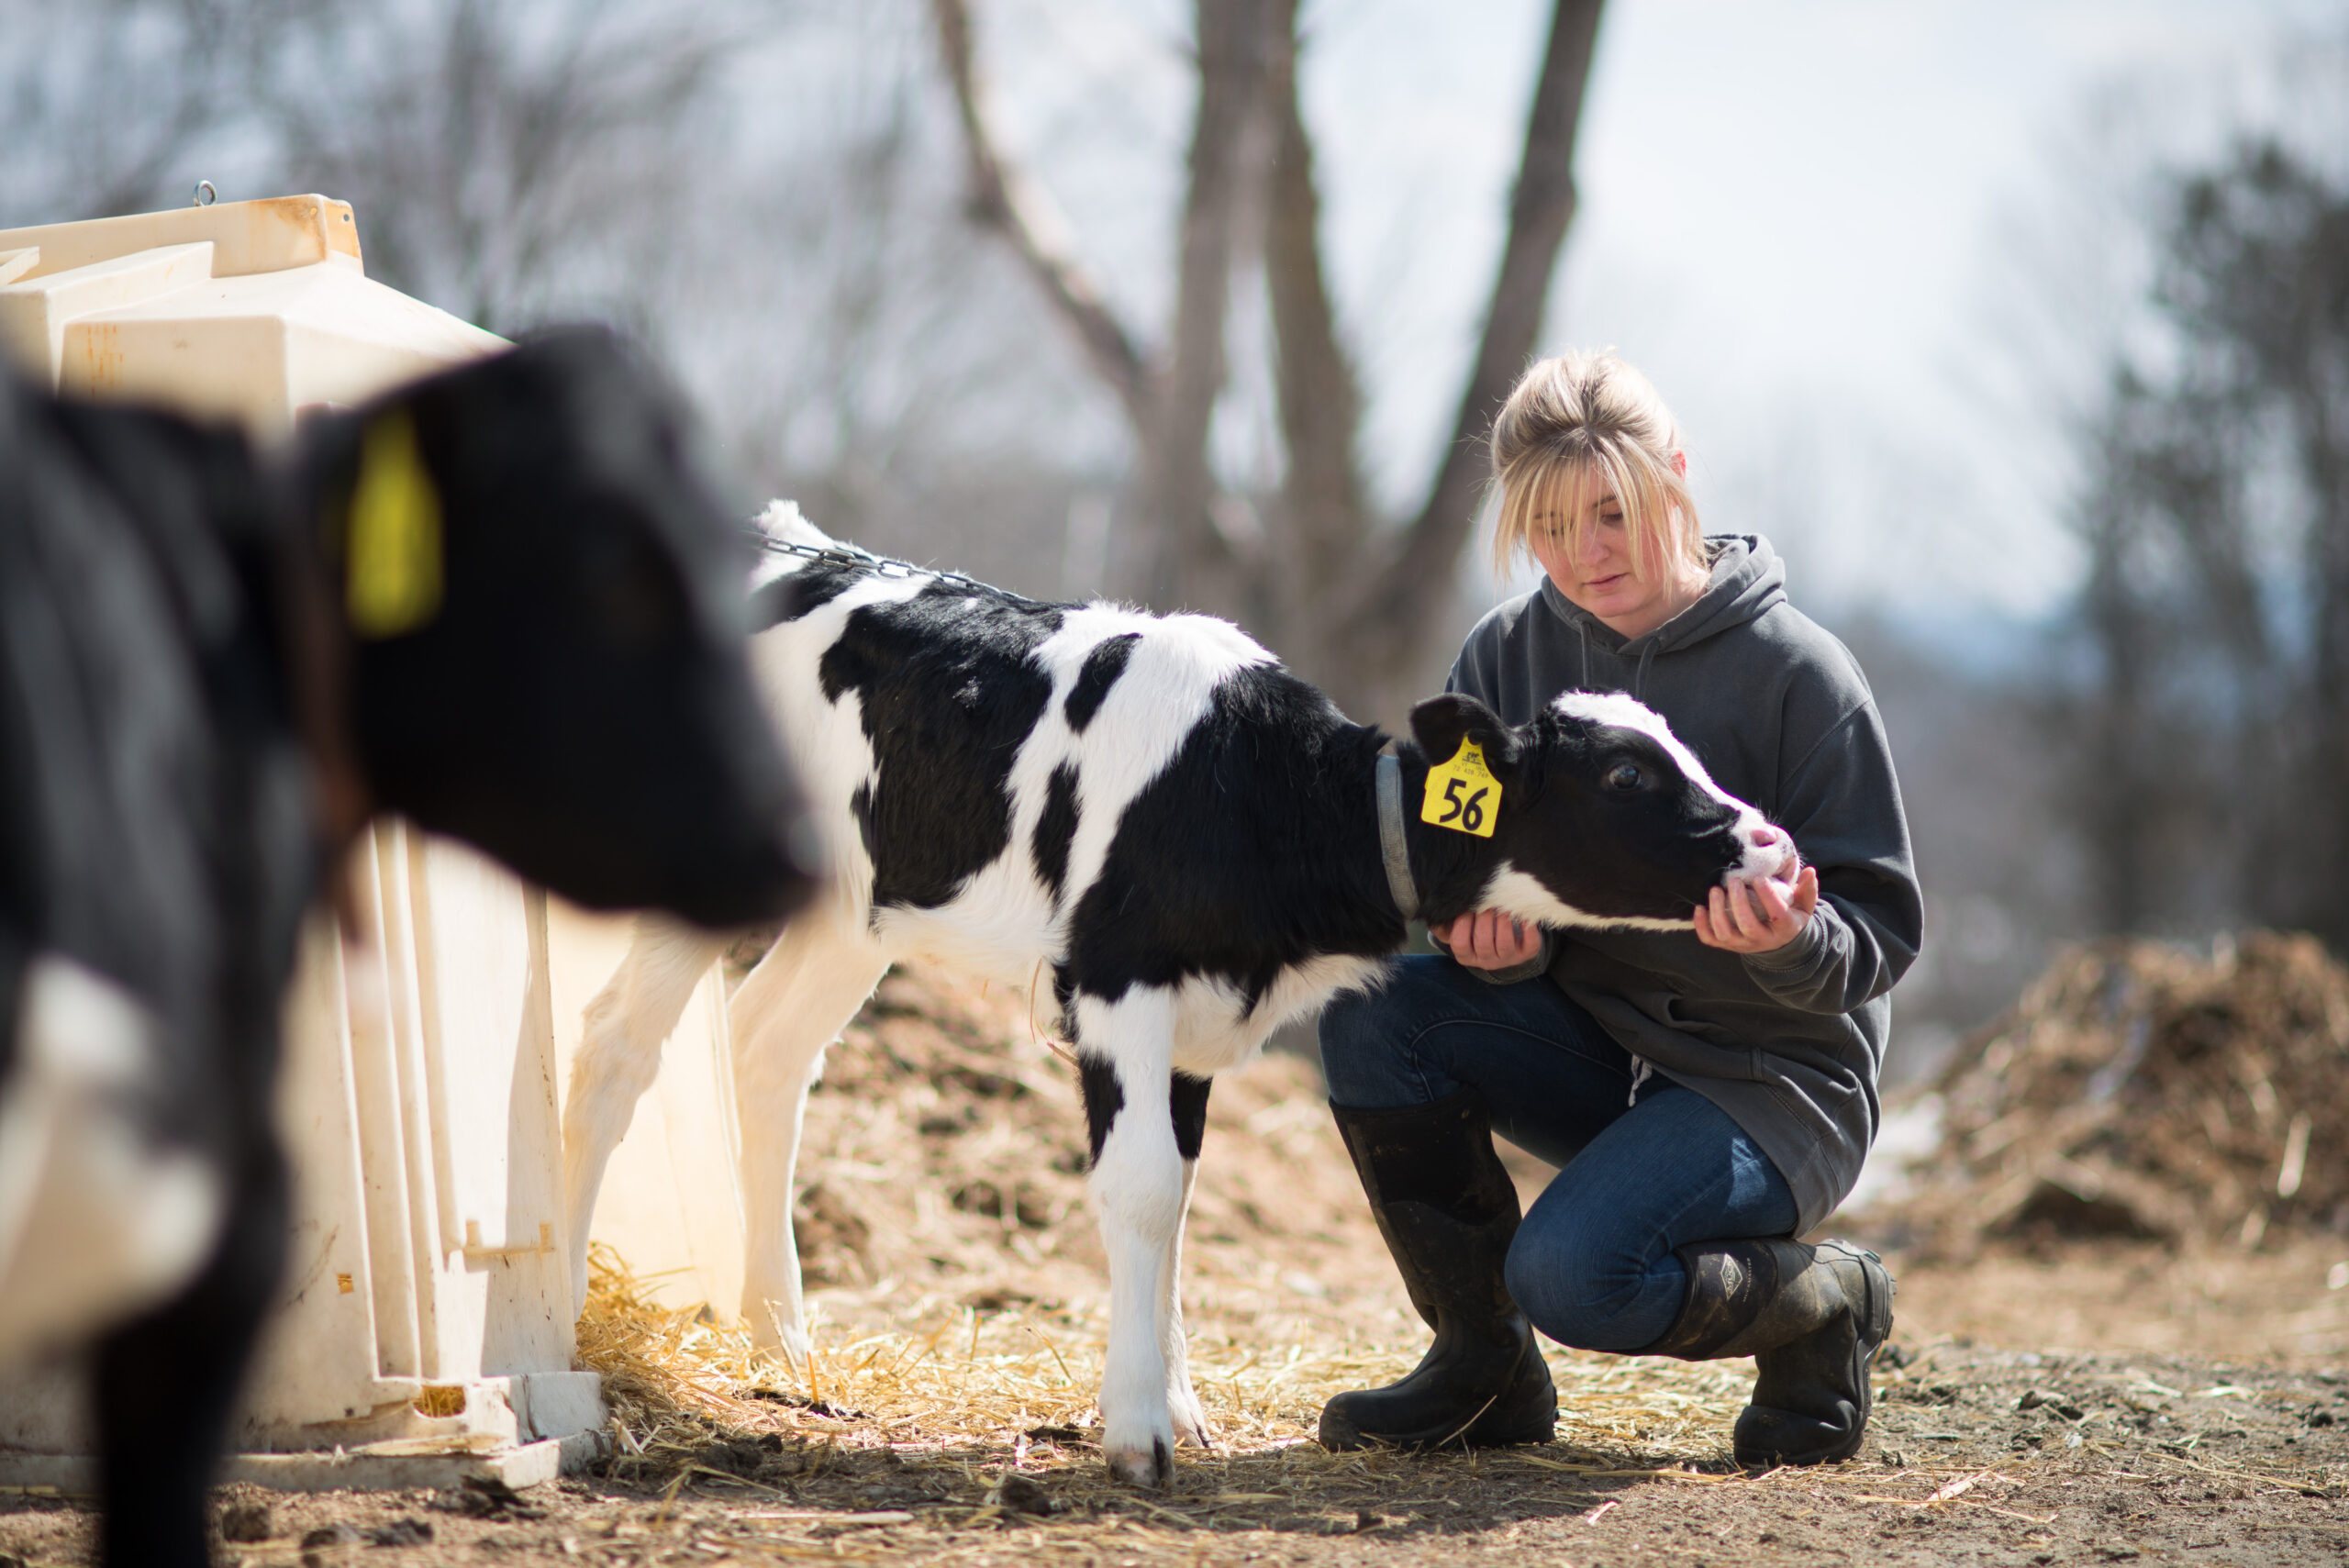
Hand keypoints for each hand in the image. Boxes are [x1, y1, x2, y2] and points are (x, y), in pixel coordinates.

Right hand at [1441, 908, 1543, 970]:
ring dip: (1503, 921)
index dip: (1461, 924)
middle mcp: (1486, 960)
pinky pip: (1530, 944)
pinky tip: (1522, 915)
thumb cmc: (1478, 929)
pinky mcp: (1526, 953)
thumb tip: (1434, 916)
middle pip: (1483, 942)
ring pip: (1504, 943)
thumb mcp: (1460, 929)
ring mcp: (1507, 958)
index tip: (1466, 907)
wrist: (1506, 942)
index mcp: (1466, 955)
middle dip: (1484, 919)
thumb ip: (1446, 923)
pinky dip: (1528, 928)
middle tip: (1486, 902)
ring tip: (1501, 906)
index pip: (1459, 943)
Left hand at [1694, 863, 1818, 953]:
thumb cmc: (1791, 916)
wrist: (1778, 942)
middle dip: (1738, 903)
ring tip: (1715, 890)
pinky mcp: (1727, 945)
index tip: (1759, 878)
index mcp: (1784, 928)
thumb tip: (1810, 871)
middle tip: (1734, 881)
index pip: (1777, 915)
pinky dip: (1702, 926)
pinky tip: (1699, 907)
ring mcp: (1742, 944)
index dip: (1768, 896)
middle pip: (1748, 926)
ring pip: (1726, 934)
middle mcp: (1762, 940)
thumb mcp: (1804, 905)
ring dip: (1717, 912)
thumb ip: (1807, 889)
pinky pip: (1711, 940)